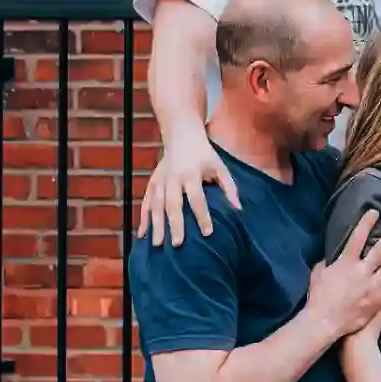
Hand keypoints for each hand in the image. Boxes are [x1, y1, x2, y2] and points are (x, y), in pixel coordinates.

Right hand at [137, 130, 239, 246]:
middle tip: (177, 244)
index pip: (197, 198)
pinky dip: (143, 218)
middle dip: (175, 224)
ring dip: (156, 225)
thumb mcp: (219, 166)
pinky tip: (142, 235)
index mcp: (192, 174)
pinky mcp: (151, 183)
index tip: (208, 233)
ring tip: (158, 245)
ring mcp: (160, 181)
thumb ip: (229, 187)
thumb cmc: (204, 155)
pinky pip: (145, 202)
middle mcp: (173, 178)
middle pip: (173, 204)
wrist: (182, 136)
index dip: (202, 216)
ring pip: (156, 205)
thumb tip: (238, 209)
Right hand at [307, 210, 380, 337]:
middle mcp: (362, 271)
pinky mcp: (378, 300)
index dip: (367, 223)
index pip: (358, 237)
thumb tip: (331, 258)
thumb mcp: (318, 274)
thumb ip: (327, 263)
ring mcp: (373, 286)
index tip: (375, 213)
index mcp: (346, 262)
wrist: (325, 322)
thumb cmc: (318, 298)